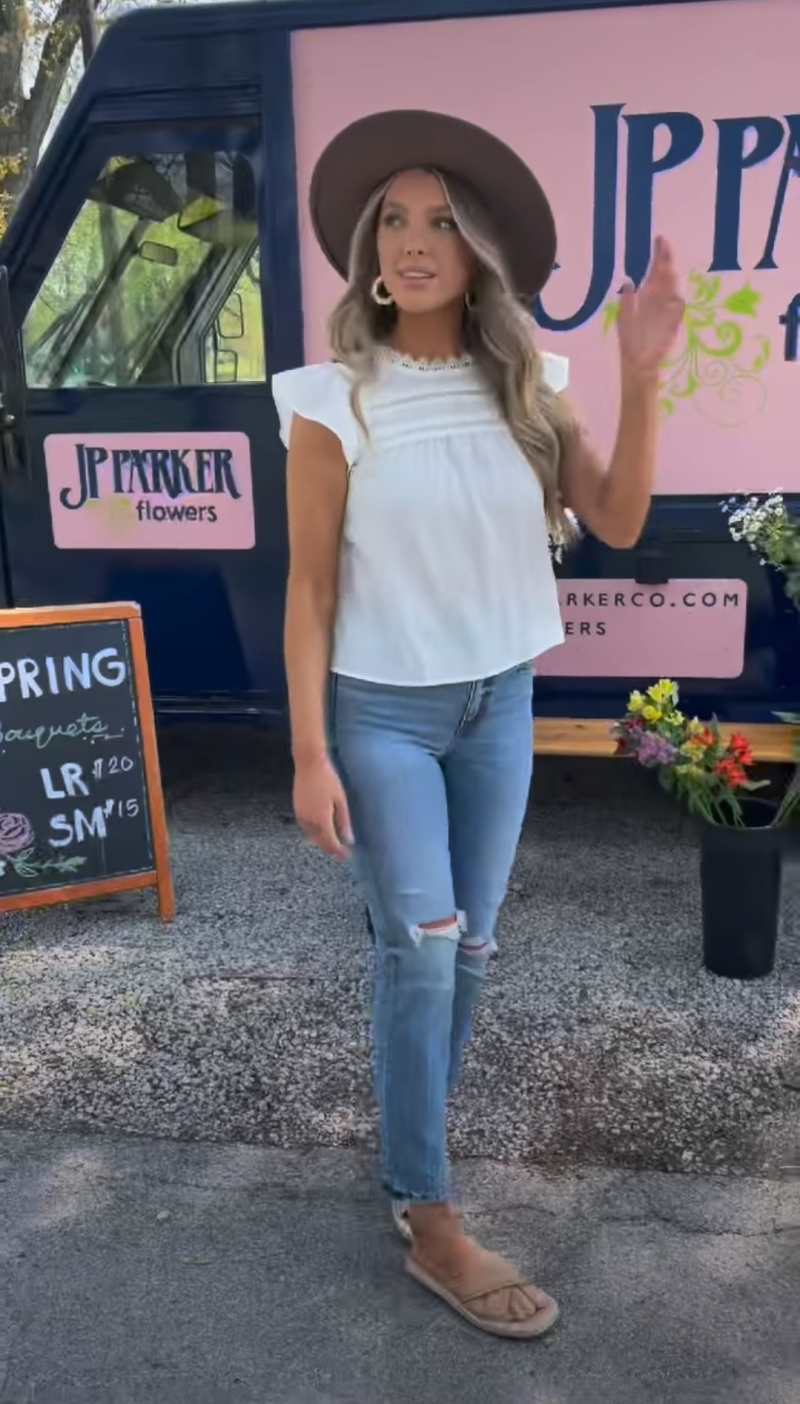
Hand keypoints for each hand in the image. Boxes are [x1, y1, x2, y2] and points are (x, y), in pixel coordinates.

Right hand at [293, 755, 353, 860]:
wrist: (309, 764)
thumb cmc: (328, 779)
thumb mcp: (341, 800)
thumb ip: (344, 822)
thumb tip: (349, 840)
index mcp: (322, 819)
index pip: (331, 843)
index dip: (339, 851)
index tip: (347, 855)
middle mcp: (309, 821)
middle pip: (320, 842)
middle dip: (331, 849)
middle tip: (341, 853)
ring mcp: (301, 816)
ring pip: (312, 836)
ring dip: (322, 842)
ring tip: (333, 844)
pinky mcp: (297, 810)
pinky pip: (306, 828)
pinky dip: (314, 833)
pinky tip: (321, 831)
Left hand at [617, 236, 684, 380]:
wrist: (638, 362)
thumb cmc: (631, 340)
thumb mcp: (624, 318)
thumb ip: (627, 301)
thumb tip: (629, 282)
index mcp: (648, 295)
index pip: (655, 271)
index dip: (658, 256)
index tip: (659, 239)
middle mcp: (659, 299)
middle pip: (666, 275)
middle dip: (666, 260)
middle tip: (665, 244)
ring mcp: (668, 309)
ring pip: (672, 288)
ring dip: (670, 277)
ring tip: (666, 265)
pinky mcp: (673, 323)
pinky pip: (677, 309)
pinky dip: (676, 302)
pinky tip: (673, 294)